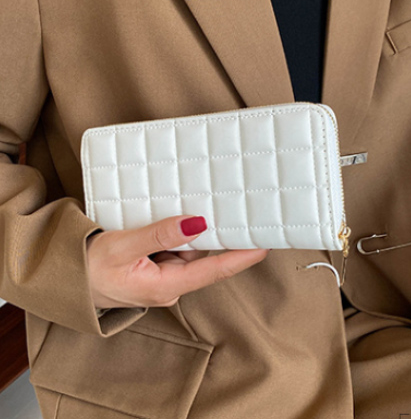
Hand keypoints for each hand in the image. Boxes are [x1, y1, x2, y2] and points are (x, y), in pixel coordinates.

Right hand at [86, 215, 268, 309]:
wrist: (64, 280)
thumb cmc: (87, 270)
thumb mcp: (123, 247)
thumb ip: (160, 234)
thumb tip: (197, 223)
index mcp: (166, 285)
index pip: (214, 271)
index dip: (241, 257)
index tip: (264, 245)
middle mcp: (170, 283)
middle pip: (203, 255)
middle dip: (212, 233)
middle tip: (226, 206)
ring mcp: (163, 275)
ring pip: (189, 249)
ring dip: (188, 230)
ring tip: (178, 209)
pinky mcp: (156, 267)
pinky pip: (175, 247)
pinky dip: (175, 234)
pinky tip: (166, 220)